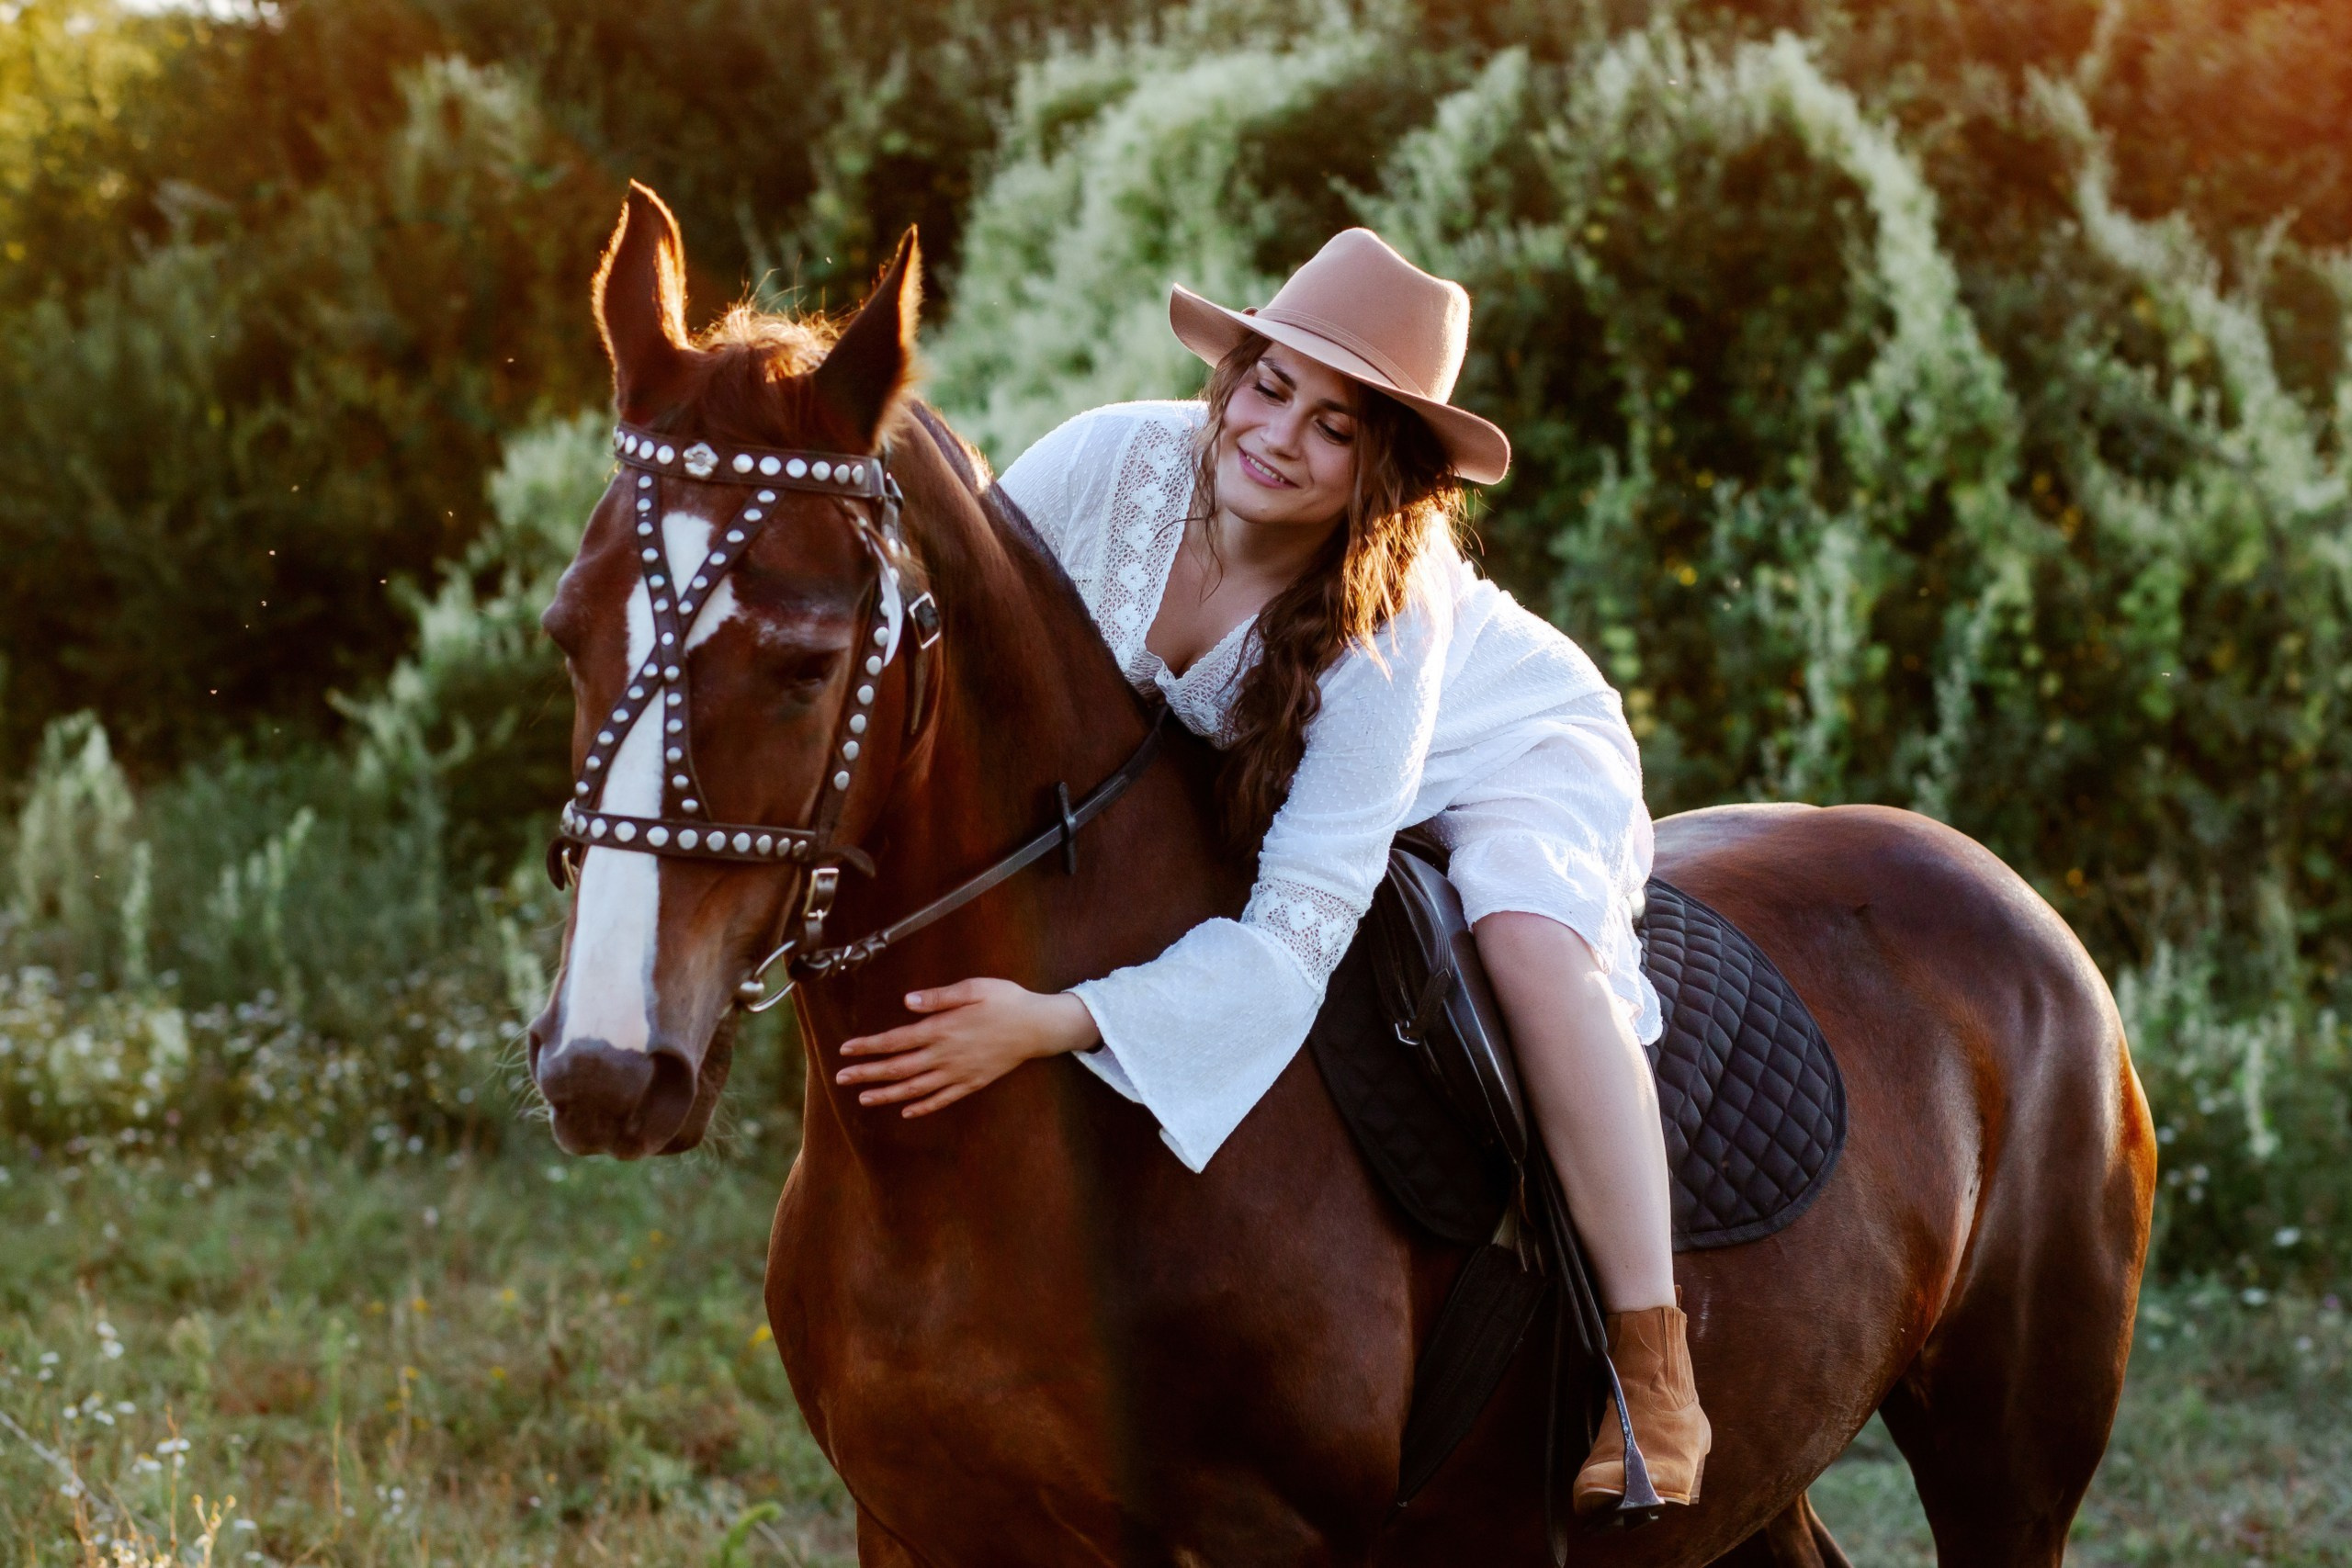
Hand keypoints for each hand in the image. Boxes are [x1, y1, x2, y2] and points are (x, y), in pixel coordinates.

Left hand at [835, 979, 1100, 1117]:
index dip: (869, 1047)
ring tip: (864, 1098)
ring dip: (887, 1094)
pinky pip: (943, 1099)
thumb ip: (939, 997)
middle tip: (840, 1079)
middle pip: (899, 1068)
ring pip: (916, 1088)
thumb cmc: (1006, 1001)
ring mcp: (959, 1073)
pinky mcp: (973, 1083)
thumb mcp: (973, 988)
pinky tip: (906, 1111)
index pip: (896, 1040)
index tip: (846, 1050)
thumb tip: (906, 1002)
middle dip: (867, 1074)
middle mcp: (946, 1055)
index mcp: (942, 1029)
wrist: (1039, 1027)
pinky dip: (923, 1107)